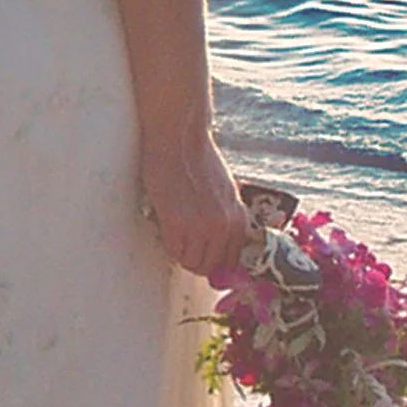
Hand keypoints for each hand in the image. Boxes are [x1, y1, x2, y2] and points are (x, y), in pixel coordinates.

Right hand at [140, 128, 252, 278]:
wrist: (180, 138)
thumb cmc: (199, 160)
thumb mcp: (226, 193)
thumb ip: (227, 219)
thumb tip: (219, 247)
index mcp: (240, 218)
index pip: (232, 262)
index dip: (215, 262)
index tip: (203, 257)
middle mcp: (225, 226)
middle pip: (211, 267)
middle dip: (197, 261)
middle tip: (185, 247)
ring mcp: (202, 227)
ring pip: (192, 264)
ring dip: (182, 254)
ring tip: (175, 235)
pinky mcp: (177, 223)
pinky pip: (174, 252)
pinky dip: (169, 245)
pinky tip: (167, 227)